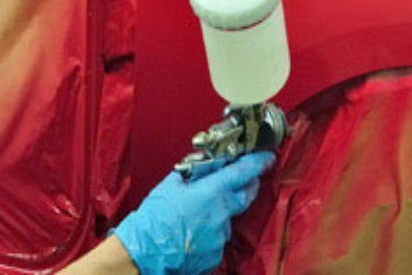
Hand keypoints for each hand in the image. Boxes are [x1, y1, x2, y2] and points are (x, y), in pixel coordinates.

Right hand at [112, 151, 274, 274]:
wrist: (145, 252)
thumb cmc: (155, 218)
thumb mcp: (172, 183)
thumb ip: (195, 171)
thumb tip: (208, 163)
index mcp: (212, 192)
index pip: (243, 172)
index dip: (258, 163)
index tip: (266, 157)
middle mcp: (222, 214)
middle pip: (246, 196)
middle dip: (246, 186)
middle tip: (240, 180)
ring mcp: (220, 236)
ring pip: (228, 219)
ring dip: (219, 213)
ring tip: (195, 214)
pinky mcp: (216, 255)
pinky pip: (218, 238)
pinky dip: (209, 233)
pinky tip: (192, 231)